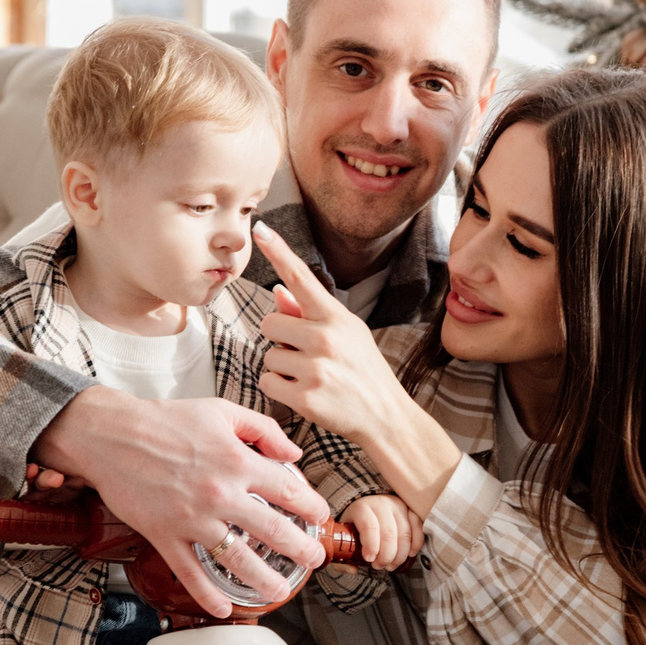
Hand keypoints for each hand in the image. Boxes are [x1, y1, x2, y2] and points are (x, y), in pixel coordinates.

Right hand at [36, 387, 328, 618]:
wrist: (110, 434)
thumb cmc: (164, 420)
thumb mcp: (221, 410)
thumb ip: (263, 428)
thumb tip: (293, 452)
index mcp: (237, 461)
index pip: (288, 488)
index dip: (310, 505)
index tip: (320, 516)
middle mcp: (220, 493)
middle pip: (273, 530)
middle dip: (300, 548)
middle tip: (314, 559)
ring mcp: (193, 518)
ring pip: (238, 559)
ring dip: (264, 580)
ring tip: (281, 590)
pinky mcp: (165, 536)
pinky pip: (191, 574)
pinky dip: (208, 596)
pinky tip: (224, 607)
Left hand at [252, 223, 420, 443]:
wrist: (385, 416)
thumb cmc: (363, 370)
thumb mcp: (348, 334)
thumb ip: (310, 314)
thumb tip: (278, 292)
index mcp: (336, 317)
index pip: (301, 277)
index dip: (277, 251)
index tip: (260, 228)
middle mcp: (325, 338)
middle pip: (268, 323)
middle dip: (279, 339)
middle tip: (304, 353)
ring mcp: (315, 368)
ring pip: (268, 356)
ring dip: (281, 367)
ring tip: (311, 375)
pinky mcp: (305, 398)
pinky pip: (267, 382)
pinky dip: (278, 388)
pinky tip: (302, 392)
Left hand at [344, 494, 423, 569]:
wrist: (367, 508)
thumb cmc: (354, 526)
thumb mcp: (343, 537)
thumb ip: (344, 555)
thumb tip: (354, 569)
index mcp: (361, 508)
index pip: (369, 526)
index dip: (371, 545)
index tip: (369, 560)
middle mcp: (381, 504)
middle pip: (389, 532)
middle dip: (386, 555)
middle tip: (380, 566)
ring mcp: (398, 506)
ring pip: (405, 533)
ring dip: (400, 554)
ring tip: (391, 565)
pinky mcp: (410, 510)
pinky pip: (418, 527)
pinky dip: (416, 543)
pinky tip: (409, 555)